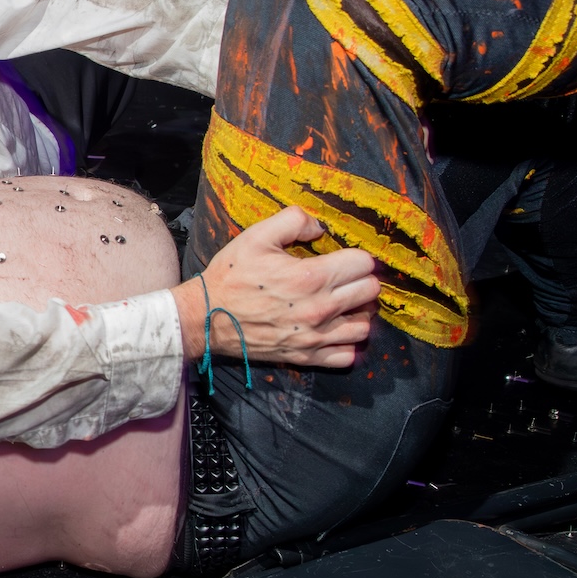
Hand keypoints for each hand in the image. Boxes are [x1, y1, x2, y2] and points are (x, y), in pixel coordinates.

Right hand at [179, 207, 380, 368]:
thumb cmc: (230, 276)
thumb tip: (320, 227)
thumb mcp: (255, 236)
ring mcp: (314, 337)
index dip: (356, 256)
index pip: (364, 264)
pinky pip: (347, 356)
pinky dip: (346, 344)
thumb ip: (293, 220)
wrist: (205, 317)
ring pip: (365, 326)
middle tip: (344, 278)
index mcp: (311, 276)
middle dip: (361, 280)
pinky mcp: (306, 357)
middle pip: (371, 293)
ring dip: (358, 313)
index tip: (342, 258)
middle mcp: (320, 308)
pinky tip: (333, 330)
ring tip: (342, 305)